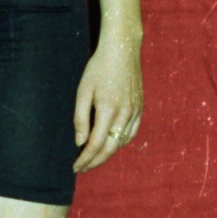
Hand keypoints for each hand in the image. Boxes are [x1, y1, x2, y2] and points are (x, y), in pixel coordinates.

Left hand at [72, 32, 142, 172]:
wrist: (122, 50)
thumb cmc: (98, 68)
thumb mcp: (83, 91)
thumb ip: (81, 118)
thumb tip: (80, 142)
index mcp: (108, 110)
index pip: (96, 144)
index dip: (85, 158)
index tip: (75, 167)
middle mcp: (125, 114)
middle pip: (111, 149)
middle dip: (95, 161)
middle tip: (83, 167)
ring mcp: (135, 111)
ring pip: (122, 143)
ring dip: (108, 154)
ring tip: (94, 158)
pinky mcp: (140, 108)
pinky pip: (131, 133)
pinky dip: (120, 143)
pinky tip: (111, 144)